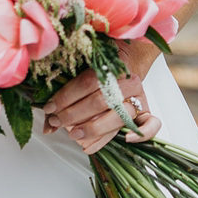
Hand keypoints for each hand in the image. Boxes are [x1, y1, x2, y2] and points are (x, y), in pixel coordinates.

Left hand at [42, 45, 159, 154]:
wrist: (126, 58)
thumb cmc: (99, 67)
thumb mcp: (81, 70)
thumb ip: (66, 92)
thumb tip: (46, 122)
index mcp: (111, 65)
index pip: (87, 82)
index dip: (65, 96)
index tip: (50, 108)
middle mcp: (127, 81)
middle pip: (100, 101)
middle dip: (74, 115)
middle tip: (57, 122)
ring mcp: (138, 97)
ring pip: (120, 116)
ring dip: (94, 128)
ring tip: (75, 134)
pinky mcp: (146, 110)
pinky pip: (151, 123)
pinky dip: (143, 133)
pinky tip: (127, 140)